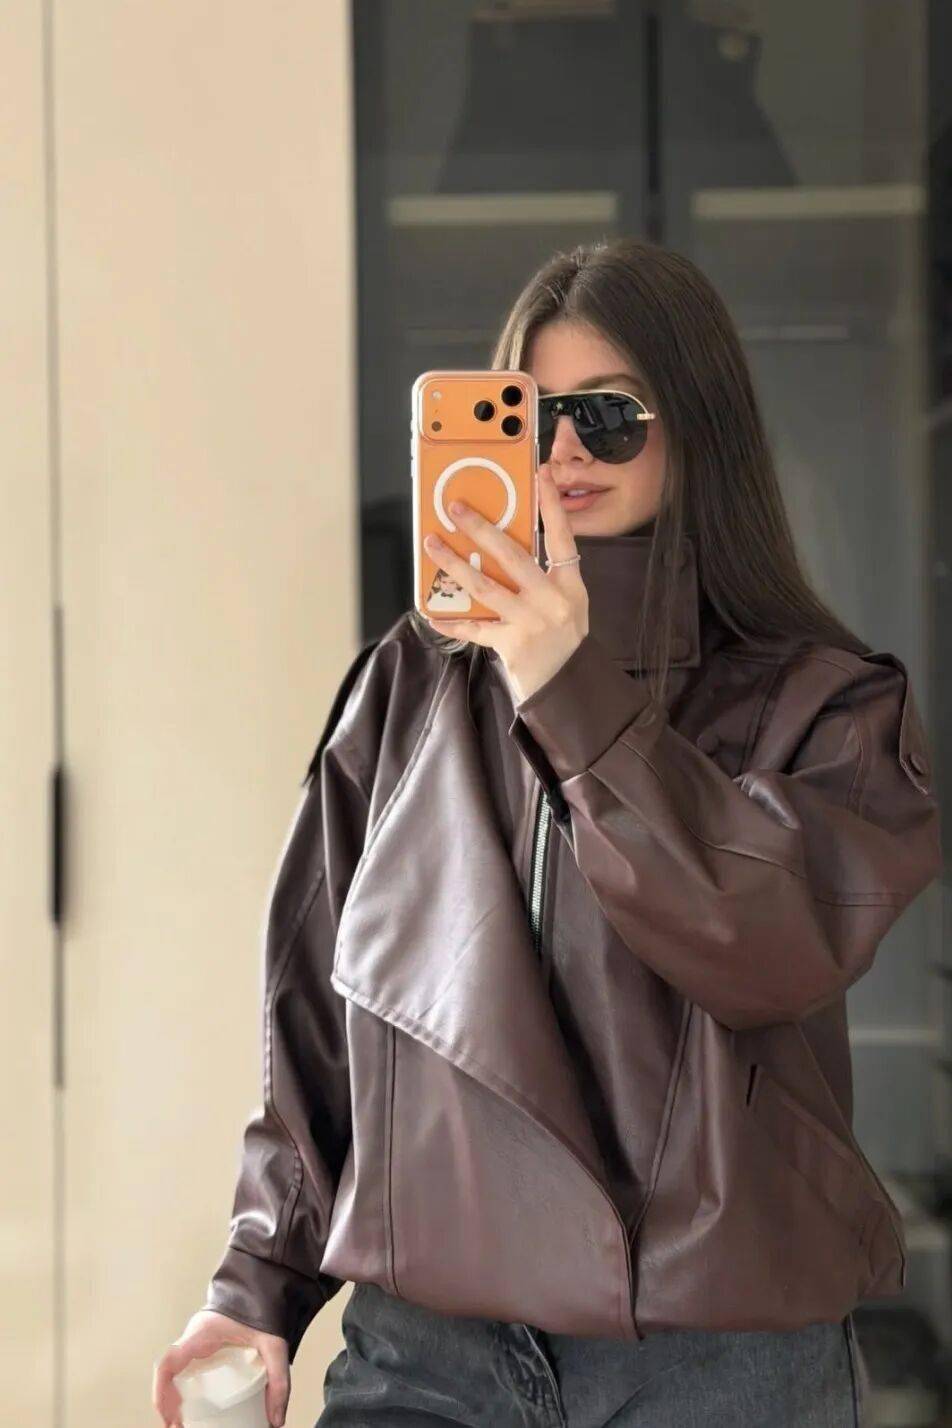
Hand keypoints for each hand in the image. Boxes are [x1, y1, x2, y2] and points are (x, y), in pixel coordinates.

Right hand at [152, 1309, 289, 1427]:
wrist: (265, 1282)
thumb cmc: (264, 1305)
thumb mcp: (273, 1344)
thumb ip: (279, 1380)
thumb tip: (276, 1421)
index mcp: (202, 1333)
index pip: (169, 1361)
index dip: (162, 1391)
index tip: (168, 1417)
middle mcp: (195, 1336)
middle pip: (169, 1372)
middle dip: (168, 1403)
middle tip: (179, 1427)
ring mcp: (199, 1339)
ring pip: (175, 1370)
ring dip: (173, 1396)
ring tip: (182, 1422)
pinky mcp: (207, 1342)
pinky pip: (187, 1366)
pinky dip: (184, 1386)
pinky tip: (195, 1405)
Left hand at [423, 466, 588, 702]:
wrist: (568, 688)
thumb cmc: (563, 640)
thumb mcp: (566, 603)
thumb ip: (543, 576)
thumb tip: (501, 543)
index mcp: (570, 586)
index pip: (562, 536)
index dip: (551, 504)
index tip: (542, 472)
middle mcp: (553, 601)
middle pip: (512, 556)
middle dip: (481, 528)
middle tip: (455, 507)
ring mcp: (531, 623)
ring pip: (485, 586)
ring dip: (454, 564)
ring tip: (432, 545)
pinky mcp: (511, 645)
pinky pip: (474, 627)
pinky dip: (451, 620)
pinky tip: (430, 610)